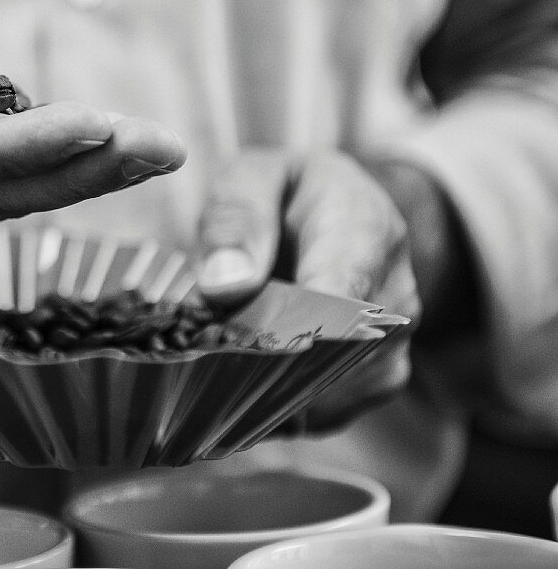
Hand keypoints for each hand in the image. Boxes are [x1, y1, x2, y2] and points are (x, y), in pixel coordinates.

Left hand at [194, 149, 420, 431]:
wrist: (340, 217)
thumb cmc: (288, 194)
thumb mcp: (253, 177)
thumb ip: (236, 220)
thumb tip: (224, 284)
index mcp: (368, 233)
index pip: (338, 299)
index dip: (279, 329)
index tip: (228, 339)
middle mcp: (395, 301)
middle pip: (326, 358)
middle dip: (255, 362)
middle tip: (197, 355)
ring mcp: (389, 351)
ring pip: (319, 396)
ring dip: (259, 386)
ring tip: (211, 362)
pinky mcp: (369, 387)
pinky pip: (317, 414)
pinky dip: (270, 404)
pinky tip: (234, 383)